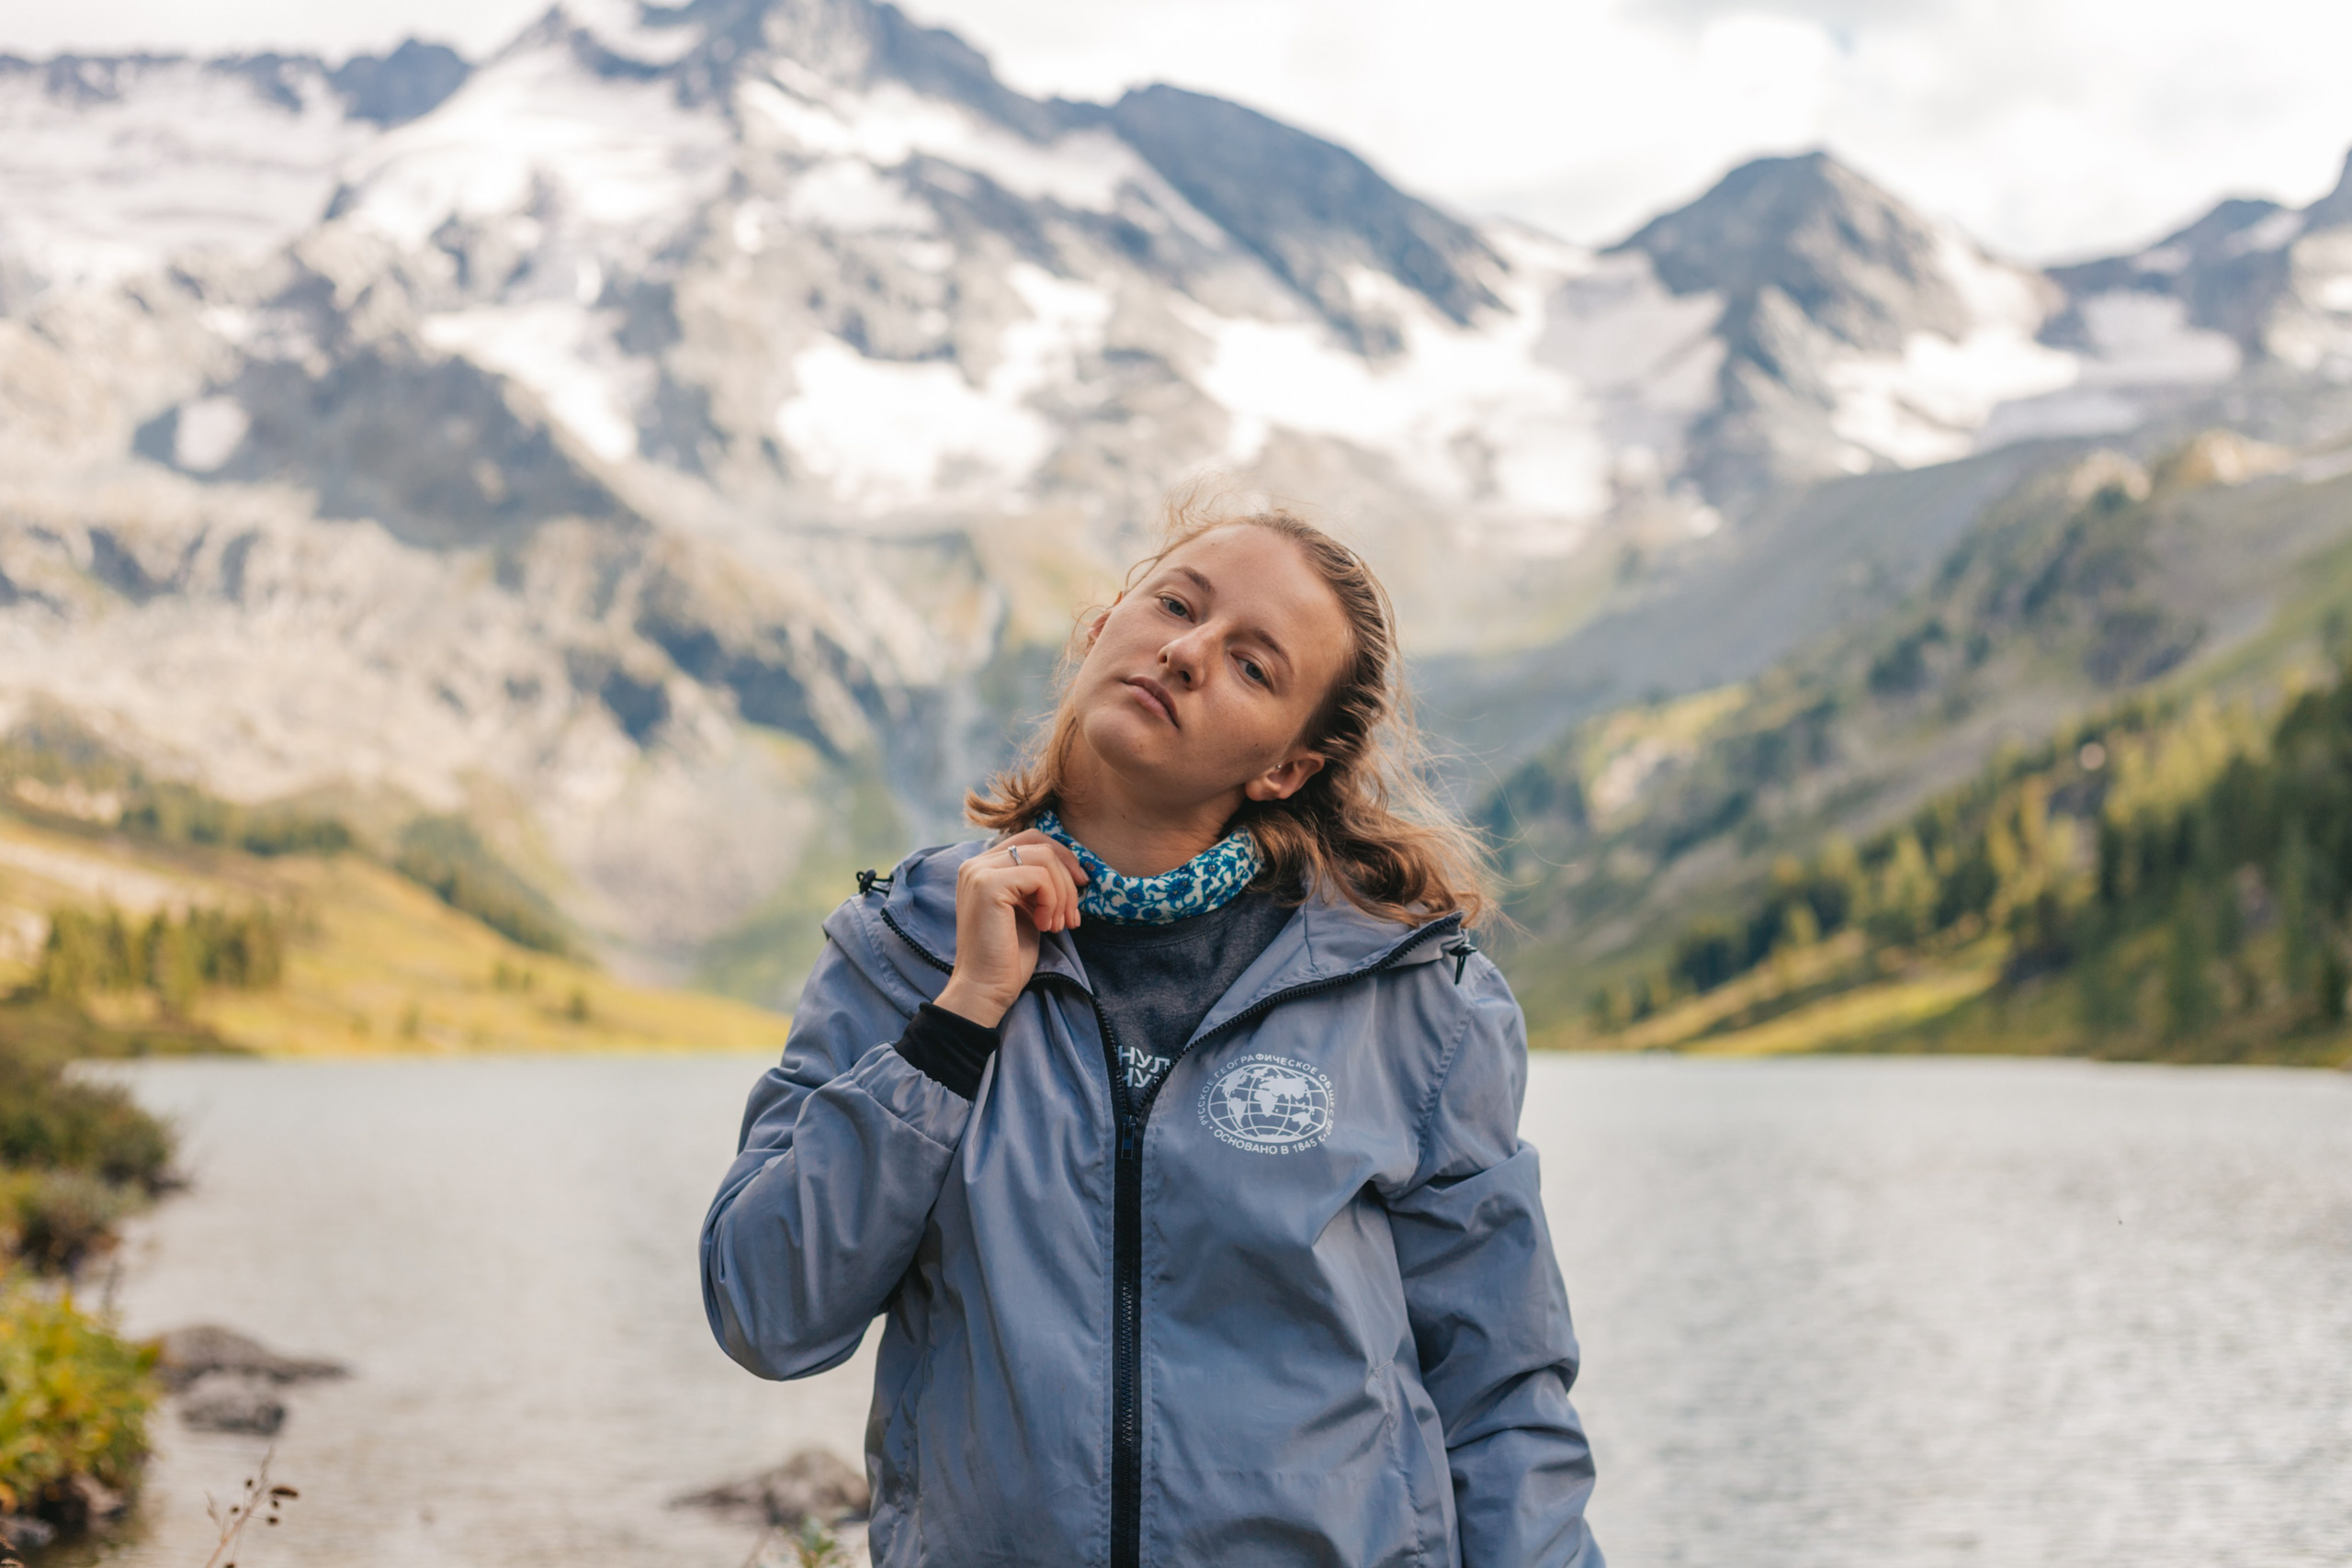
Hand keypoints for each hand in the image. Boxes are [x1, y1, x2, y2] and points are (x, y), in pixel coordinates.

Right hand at [935, 830, 1088, 1027]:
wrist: (986, 988)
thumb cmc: (1008, 955)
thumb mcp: (1028, 909)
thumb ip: (1038, 883)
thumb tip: (1074, 865)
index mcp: (983, 867)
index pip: (1032, 839)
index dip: (1063, 857)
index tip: (1081, 885)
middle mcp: (976, 863)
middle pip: (1041, 844)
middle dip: (1068, 876)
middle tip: (1074, 914)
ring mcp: (979, 872)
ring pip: (1044, 858)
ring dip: (1063, 894)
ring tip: (1058, 925)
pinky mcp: (988, 885)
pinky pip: (1040, 877)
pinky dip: (1052, 902)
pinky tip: (1044, 926)